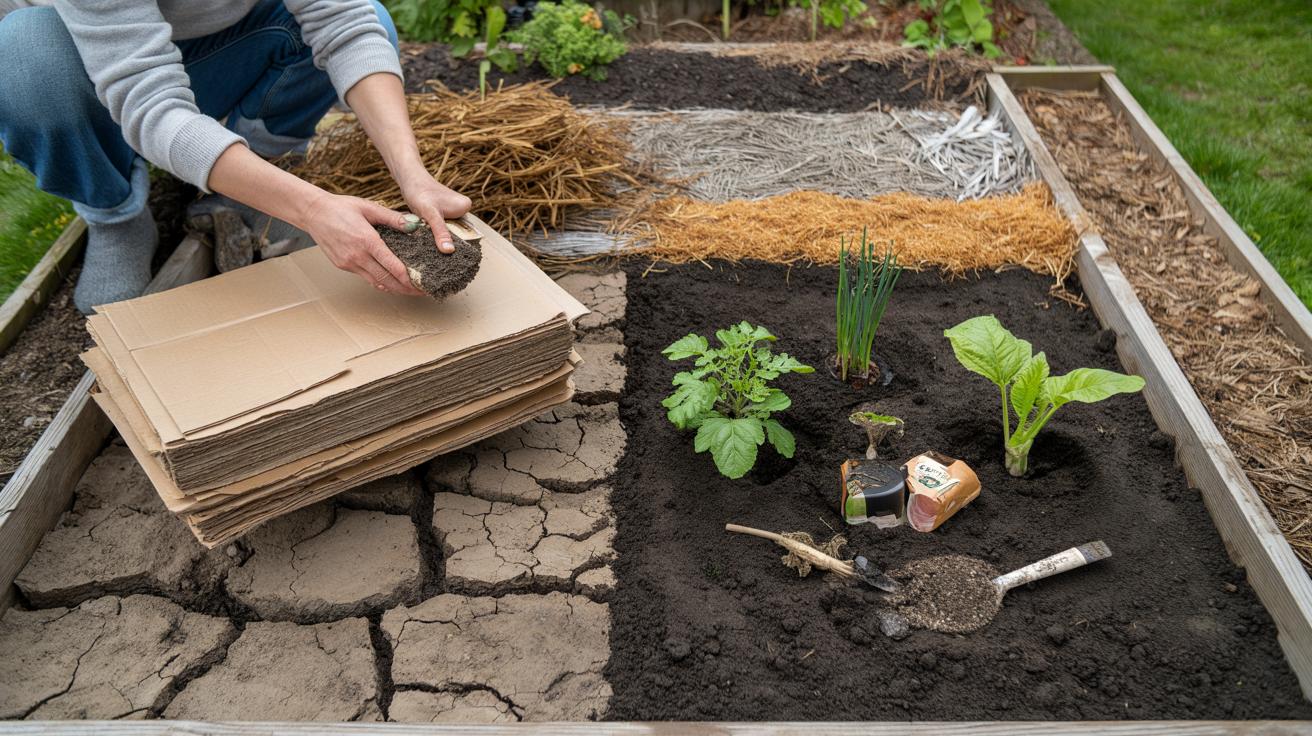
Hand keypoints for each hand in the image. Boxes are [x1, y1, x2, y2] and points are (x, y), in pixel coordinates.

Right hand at [303, 193, 425, 295]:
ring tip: (410, 290)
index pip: (393, 267)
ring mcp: (349, 263)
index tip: (423, 284)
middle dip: (406, 289)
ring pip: (376, 282)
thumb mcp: (369, 207)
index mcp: (367, 241)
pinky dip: (380, 282)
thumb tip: (414, 224)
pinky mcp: (343, 266)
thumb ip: (392, 218)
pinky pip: (366, 278)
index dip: (410, 279)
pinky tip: (391, 282)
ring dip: (394, 288)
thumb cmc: (341, 207)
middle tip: (422, 292)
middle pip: (387, 280)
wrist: (313, 213)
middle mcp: (357, 256)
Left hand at [400, 178, 472, 253]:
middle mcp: (462, 208)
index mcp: (466, 207)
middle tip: (431, 246)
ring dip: (437, 236)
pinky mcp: (444, 213)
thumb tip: (449, 250)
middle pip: (456, 233)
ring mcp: (453, 211)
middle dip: (443, 239)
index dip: (452, 243)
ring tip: (427, 239)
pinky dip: (433, 231)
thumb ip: (441, 232)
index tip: (441, 252)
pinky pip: (441, 227)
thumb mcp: (430, 214)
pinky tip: (425, 233)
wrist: (408, 180)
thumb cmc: (419, 193)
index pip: (464, 233)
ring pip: (447, 231)